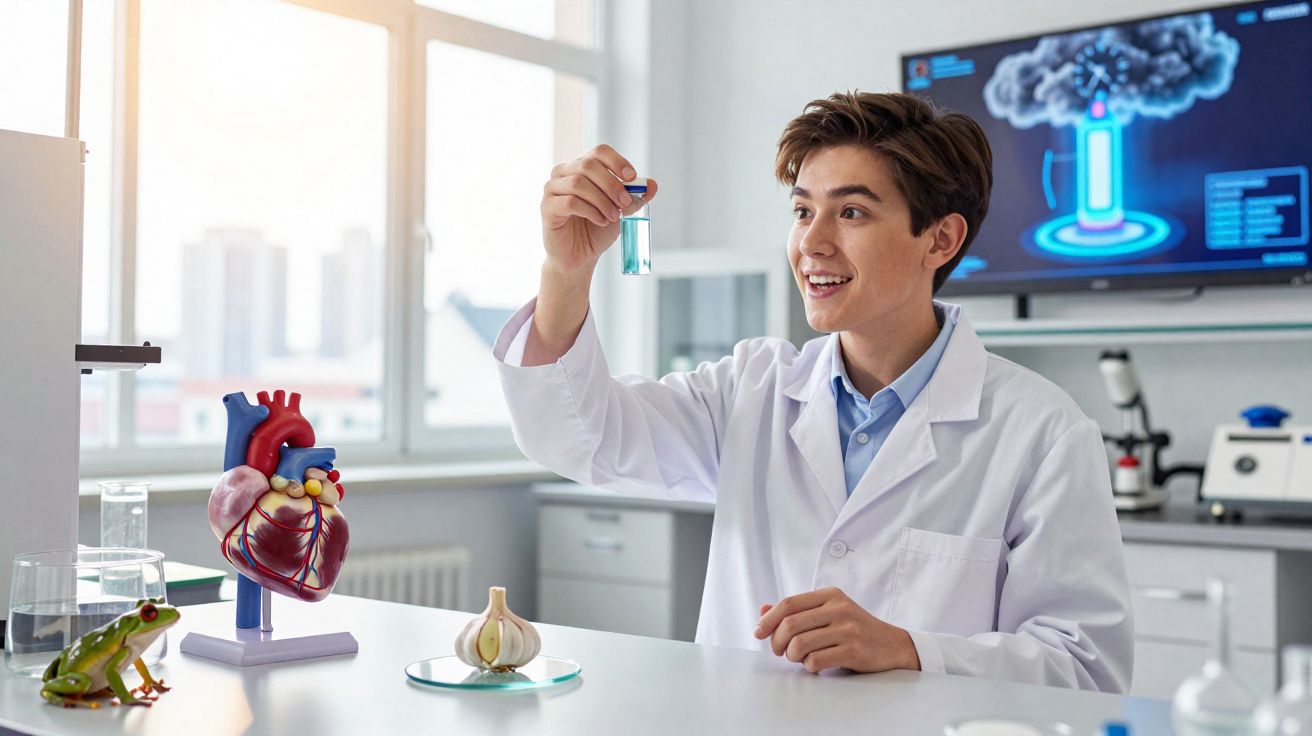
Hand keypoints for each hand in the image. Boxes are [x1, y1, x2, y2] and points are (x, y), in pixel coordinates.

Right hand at [540, 144, 657, 274]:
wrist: (580, 256)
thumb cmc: (596, 229)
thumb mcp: (621, 211)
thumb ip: (634, 197)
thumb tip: (652, 185)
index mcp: (582, 167)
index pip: (599, 152)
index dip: (617, 161)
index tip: (631, 177)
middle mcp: (564, 173)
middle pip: (588, 165)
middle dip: (611, 184)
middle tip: (625, 203)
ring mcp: (552, 189)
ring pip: (578, 182)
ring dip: (601, 200)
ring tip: (613, 216)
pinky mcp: (547, 207)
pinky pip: (569, 202)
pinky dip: (590, 211)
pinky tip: (600, 220)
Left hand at [754, 587, 920, 673]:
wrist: (892, 644)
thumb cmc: (854, 629)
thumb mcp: (828, 612)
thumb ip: (797, 611)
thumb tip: (762, 610)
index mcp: (830, 595)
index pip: (789, 603)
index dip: (768, 619)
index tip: (758, 633)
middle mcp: (839, 608)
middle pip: (790, 624)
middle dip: (777, 641)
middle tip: (778, 651)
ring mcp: (848, 629)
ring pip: (800, 643)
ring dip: (792, 656)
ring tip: (798, 658)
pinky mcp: (853, 650)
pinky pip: (816, 660)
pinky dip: (809, 666)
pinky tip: (815, 664)